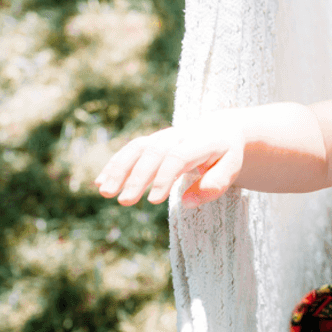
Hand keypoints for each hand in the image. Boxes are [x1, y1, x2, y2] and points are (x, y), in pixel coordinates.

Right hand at [95, 117, 244, 206]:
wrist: (221, 128)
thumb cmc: (226, 154)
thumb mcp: (231, 168)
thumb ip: (214, 185)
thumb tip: (187, 203)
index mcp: (202, 140)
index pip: (178, 156)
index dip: (165, 177)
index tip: (154, 200)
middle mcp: (179, 135)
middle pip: (154, 153)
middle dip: (137, 177)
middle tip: (125, 201)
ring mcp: (163, 136)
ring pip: (137, 148)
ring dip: (119, 169)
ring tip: (105, 192)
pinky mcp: (152, 140)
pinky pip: (130, 150)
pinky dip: (114, 165)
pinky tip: (100, 183)